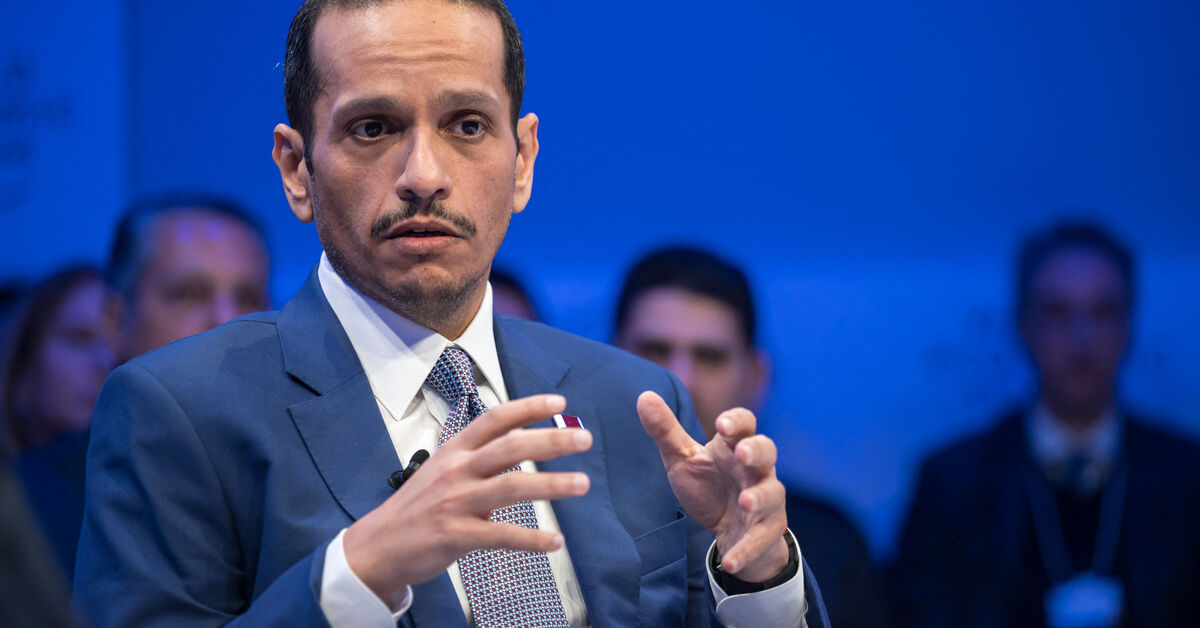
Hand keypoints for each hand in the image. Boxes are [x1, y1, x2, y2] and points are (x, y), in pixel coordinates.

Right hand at [343, 394, 592, 598]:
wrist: (376, 547)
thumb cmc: (416, 508)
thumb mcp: (442, 471)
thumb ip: (478, 459)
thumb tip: (520, 447)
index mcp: (454, 450)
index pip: (495, 419)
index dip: (528, 408)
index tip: (559, 403)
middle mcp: (457, 471)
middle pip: (510, 447)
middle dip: (551, 440)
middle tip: (584, 439)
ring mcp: (456, 502)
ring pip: (512, 487)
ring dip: (552, 485)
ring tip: (582, 484)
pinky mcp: (455, 536)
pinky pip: (502, 535)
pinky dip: (532, 539)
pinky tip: (555, 541)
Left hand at [637, 391, 788, 581]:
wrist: (729, 532)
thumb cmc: (709, 487)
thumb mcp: (683, 460)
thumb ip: (665, 431)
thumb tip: (644, 395)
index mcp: (735, 448)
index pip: (744, 425)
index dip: (736, 422)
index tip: (721, 425)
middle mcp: (755, 470)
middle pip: (767, 451)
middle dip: (757, 450)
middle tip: (742, 453)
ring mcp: (765, 501)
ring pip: (773, 493)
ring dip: (760, 497)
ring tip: (744, 503)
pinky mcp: (766, 531)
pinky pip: (761, 539)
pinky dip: (746, 549)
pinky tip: (730, 561)